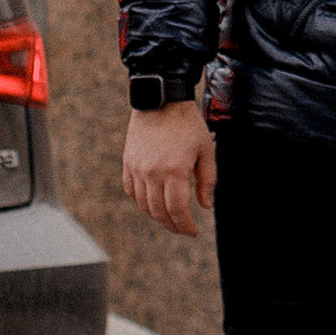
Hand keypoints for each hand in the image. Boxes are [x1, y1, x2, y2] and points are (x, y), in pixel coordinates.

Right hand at [122, 100, 215, 235]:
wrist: (161, 101)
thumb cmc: (187, 124)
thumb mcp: (206, 149)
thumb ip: (207, 180)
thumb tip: (205, 206)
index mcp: (175, 171)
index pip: (178, 210)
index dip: (185, 226)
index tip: (193, 232)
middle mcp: (152, 173)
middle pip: (159, 212)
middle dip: (173, 225)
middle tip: (183, 229)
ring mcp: (137, 169)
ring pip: (144, 205)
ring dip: (157, 217)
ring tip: (170, 219)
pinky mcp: (128, 164)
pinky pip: (131, 191)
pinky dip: (141, 203)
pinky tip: (152, 204)